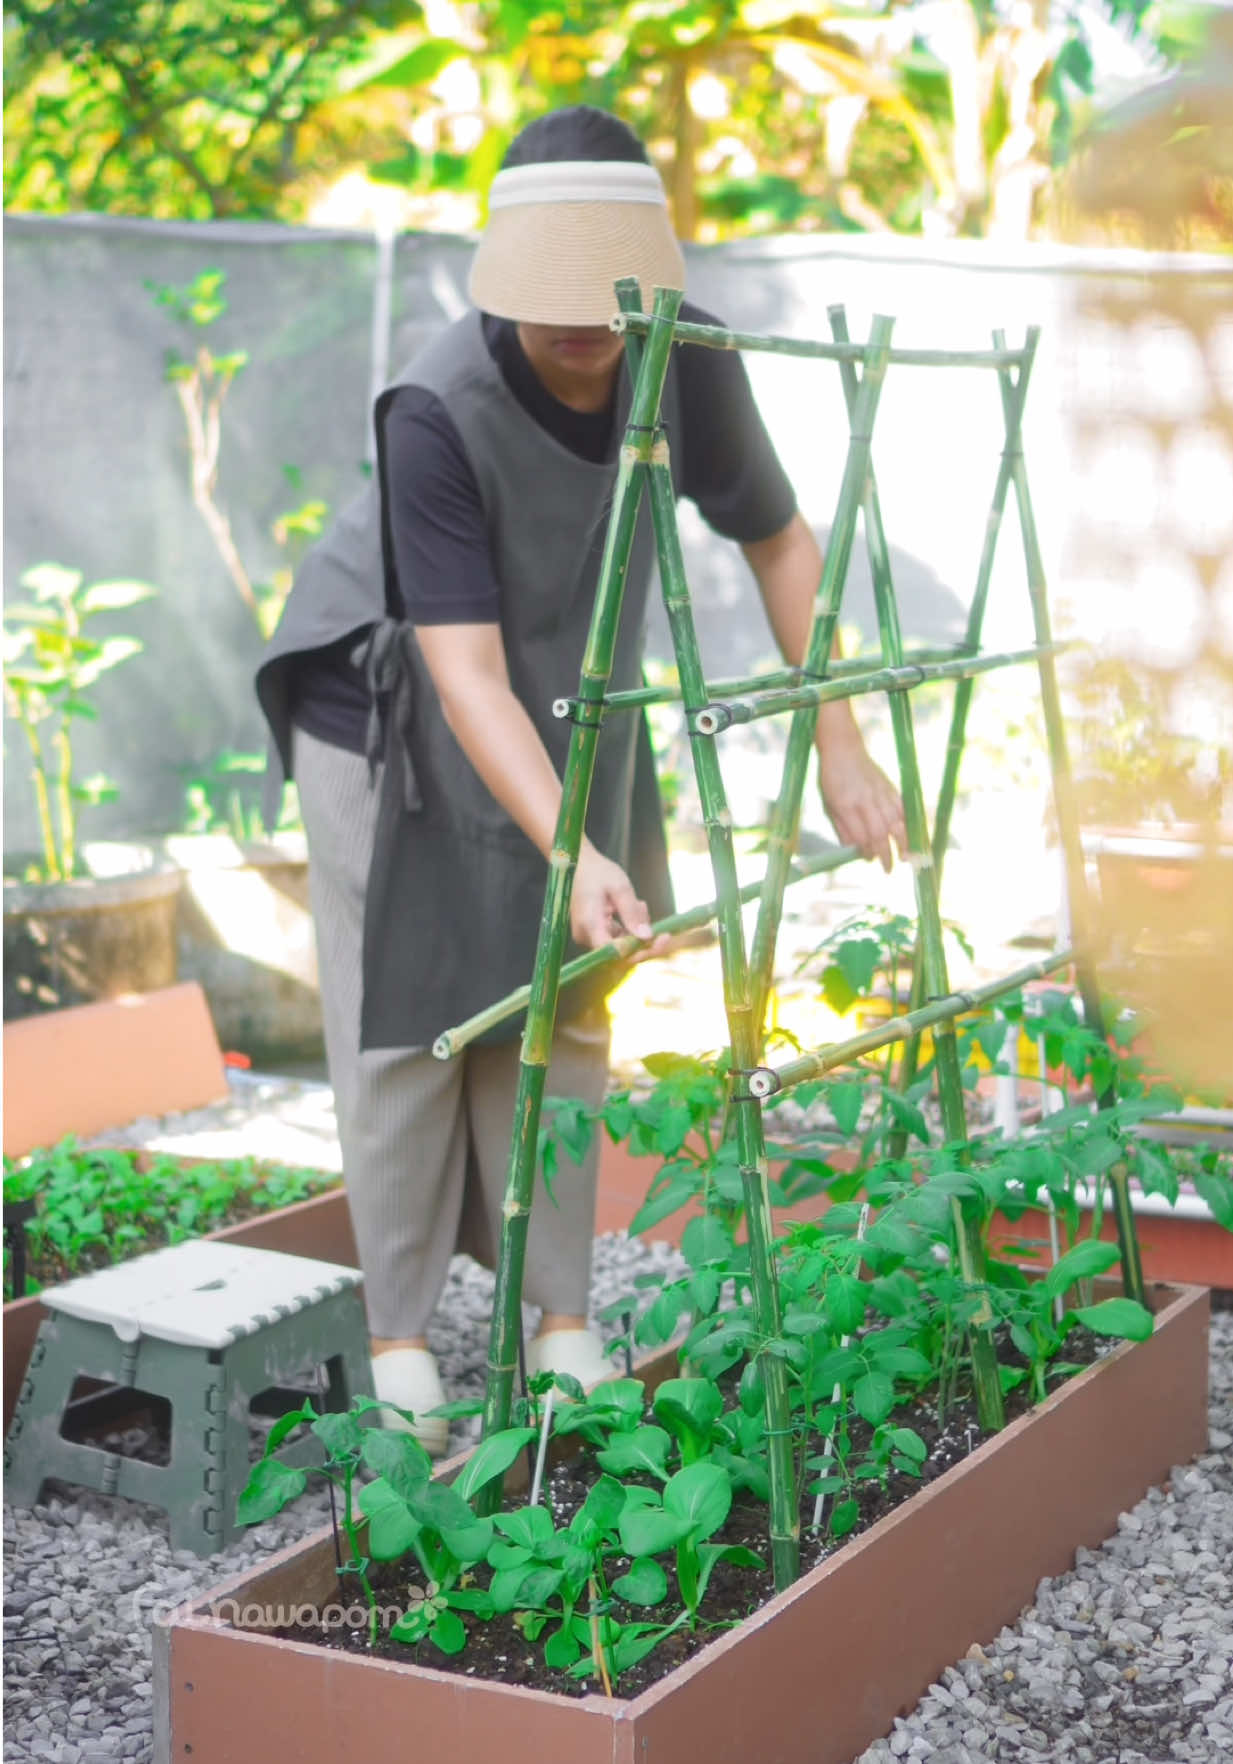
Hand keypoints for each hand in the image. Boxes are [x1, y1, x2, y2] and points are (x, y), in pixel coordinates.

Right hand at [570, 845, 669, 955]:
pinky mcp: (593, 933)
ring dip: (637, 929)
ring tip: (639, 904)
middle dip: (643, 938)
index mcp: (589, 924)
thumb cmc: (597, 871)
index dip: (639, 951)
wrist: (578, 864)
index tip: (660, 939)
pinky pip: (616, 938)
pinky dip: (629, 926)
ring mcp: (588, 936)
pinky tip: (634, 907)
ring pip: (621, 944)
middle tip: (658, 921)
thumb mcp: (619, 887)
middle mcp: (586, 936)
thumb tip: (647, 937)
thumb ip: (632, 913)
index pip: (614, 952)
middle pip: (620, 952)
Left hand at [817, 721, 905, 872]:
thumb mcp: (828, 804)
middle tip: (889, 870)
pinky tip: (912, 835)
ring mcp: (879, 792)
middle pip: (880, 832)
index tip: (870, 861)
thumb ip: (842, 827)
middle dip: (886, 854)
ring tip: (906, 858)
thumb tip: (856, 850)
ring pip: (895, 821)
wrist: (843, 748)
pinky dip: (909, 823)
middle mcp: (864, 800)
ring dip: (902, 842)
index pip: (860, 835)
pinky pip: (903, 808)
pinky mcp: (889, 786)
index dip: (867, 851)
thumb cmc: (831, 779)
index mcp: (845, 804)